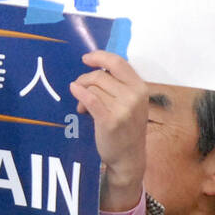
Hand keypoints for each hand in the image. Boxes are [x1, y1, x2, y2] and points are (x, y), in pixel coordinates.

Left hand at [69, 51, 146, 211]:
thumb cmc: (127, 129)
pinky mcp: (110, 121)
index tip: (86, 58)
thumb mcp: (131, 103)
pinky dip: (80, 93)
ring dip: (83, 94)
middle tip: (80, 92)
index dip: (100, 57)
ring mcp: (123, 109)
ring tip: (82, 108)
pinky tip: (74, 92)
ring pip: (93, 88)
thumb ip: (118, 85)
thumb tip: (94, 68)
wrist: (129, 158)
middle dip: (85, 81)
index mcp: (140, 88)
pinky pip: (91, 99)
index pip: (118, 63)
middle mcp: (134, 96)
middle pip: (100, 76)